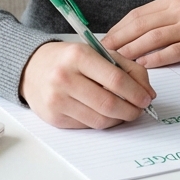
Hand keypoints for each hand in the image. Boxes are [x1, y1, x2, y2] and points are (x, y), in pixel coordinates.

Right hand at [20, 41, 155, 129]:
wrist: (32, 68)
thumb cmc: (69, 59)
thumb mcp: (97, 53)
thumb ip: (126, 68)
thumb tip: (147, 92)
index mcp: (78, 56)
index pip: (116, 80)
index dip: (136, 92)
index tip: (146, 98)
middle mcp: (64, 77)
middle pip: (109, 103)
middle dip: (131, 110)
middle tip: (139, 110)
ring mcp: (57, 99)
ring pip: (100, 119)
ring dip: (119, 119)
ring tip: (125, 112)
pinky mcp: (54, 118)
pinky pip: (87, 126)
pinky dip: (102, 122)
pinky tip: (105, 113)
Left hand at [101, 0, 179, 67]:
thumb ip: (167, 17)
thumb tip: (140, 34)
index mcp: (175, 0)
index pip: (138, 14)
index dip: (118, 28)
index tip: (104, 40)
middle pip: (141, 25)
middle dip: (119, 40)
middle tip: (102, 54)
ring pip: (154, 38)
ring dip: (132, 50)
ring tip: (117, 62)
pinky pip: (174, 51)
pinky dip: (156, 59)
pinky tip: (143, 66)